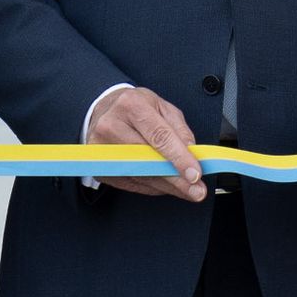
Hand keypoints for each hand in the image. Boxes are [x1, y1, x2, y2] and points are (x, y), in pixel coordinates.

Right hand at [85, 84, 206, 201]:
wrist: (104, 109)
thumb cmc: (134, 107)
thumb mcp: (162, 107)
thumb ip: (179, 130)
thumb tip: (192, 155)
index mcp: (131, 105)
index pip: (159, 136)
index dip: (179, 158)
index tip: (195, 173)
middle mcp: (112, 125)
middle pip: (149, 160)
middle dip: (176, 179)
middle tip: (196, 190)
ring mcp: (102, 148)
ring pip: (141, 175)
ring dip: (167, 187)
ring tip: (186, 190)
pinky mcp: (99, 167)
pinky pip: (130, 183)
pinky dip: (152, 188)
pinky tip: (165, 186)